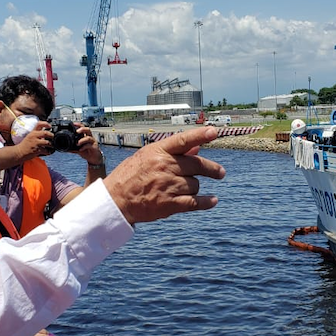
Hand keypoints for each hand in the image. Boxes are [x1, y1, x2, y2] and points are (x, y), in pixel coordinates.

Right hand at [16, 122, 53, 158]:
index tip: (50, 126)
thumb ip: (37, 134)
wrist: (19, 152)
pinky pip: (46, 150)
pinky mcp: (37, 150)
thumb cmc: (25, 145)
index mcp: (32, 132)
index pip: (39, 124)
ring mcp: (35, 143)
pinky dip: (48, 152)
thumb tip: (45, 133)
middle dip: (51, 135)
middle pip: (45, 133)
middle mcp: (34, 136)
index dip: (46, 124)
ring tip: (51, 146)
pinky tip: (47, 152)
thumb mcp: (30, 136)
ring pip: (47, 142)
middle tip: (52, 137)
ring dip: (51, 145)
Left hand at [72, 123, 103, 163]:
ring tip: (77, 143)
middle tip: (76, 132)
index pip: (83, 128)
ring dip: (82, 140)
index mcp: (86, 136)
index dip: (78, 125)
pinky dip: (84, 147)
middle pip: (87, 129)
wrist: (94, 159)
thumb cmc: (87, 152)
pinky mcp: (95, 147)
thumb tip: (65, 149)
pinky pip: (89, 145)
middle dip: (82, 129)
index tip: (73, 124)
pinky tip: (80, 149)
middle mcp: (90, 138)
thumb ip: (73, 148)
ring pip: (89, 138)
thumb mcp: (78, 150)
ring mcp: (93, 142)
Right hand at [103, 127, 225, 224]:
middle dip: (211, 169)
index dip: (200, 135)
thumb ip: (173, 152)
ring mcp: (167, 185)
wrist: (115, 200)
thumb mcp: (148, 157)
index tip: (214, 132)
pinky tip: (212, 201)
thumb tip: (197, 148)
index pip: (183, 140)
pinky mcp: (168, 204)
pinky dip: (205, 202)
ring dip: (194, 187)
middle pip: (196, 165)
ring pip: (195, 184)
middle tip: (220, 173)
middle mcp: (164, 166)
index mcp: (158, 152)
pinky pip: (194, 202)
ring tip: (184, 189)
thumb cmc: (131, 176)